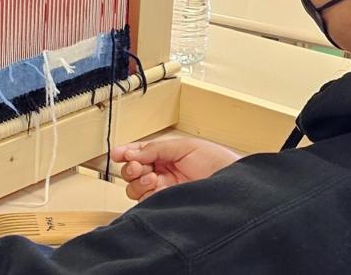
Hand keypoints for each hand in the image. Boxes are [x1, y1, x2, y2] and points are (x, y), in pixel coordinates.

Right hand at [110, 138, 241, 201]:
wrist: (232, 185)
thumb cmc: (218, 162)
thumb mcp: (185, 146)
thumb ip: (156, 148)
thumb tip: (132, 153)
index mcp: (167, 154)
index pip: (140, 153)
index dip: (126, 153)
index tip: (117, 154)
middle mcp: (163, 172)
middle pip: (132, 171)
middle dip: (130, 166)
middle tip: (137, 165)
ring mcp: (164, 190)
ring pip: (134, 187)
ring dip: (137, 180)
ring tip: (151, 176)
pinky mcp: (166, 205)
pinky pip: (144, 201)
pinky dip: (144, 192)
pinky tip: (155, 185)